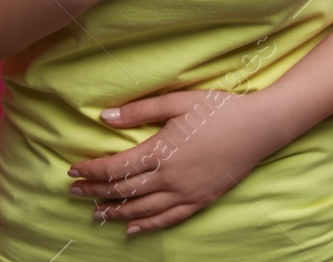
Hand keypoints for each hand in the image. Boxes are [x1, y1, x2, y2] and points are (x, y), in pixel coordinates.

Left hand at [65, 89, 281, 233]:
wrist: (259, 127)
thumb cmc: (218, 109)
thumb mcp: (177, 102)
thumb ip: (140, 110)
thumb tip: (105, 117)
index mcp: (161, 152)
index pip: (115, 168)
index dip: (91, 171)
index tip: (73, 171)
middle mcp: (170, 179)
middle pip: (124, 191)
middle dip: (95, 193)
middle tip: (75, 194)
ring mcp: (186, 193)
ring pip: (143, 210)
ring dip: (116, 213)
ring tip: (97, 214)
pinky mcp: (200, 201)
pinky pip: (168, 219)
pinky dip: (148, 226)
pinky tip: (133, 229)